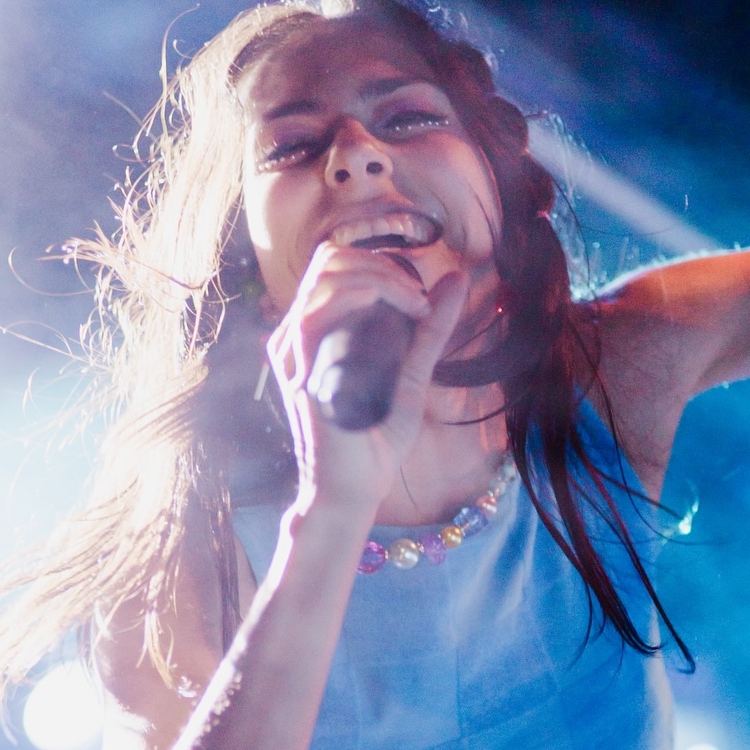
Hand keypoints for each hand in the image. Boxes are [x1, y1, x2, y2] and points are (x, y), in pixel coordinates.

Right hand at [266, 242, 466, 517]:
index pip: (338, 264)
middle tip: (418, 302)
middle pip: (330, 259)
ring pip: (328, 275)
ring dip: (381, 280)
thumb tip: (454, 279)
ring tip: (414, 308)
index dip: (382, 265)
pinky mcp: (300, 369)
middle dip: (383, 267)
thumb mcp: (412, 372)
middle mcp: (298, 334)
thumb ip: (430, 328)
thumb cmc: (376, 440)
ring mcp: (295, 349)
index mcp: (317, 330)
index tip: (420, 301)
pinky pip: (319, 311)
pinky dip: (363, 298)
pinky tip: (395, 313)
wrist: (353, 489)